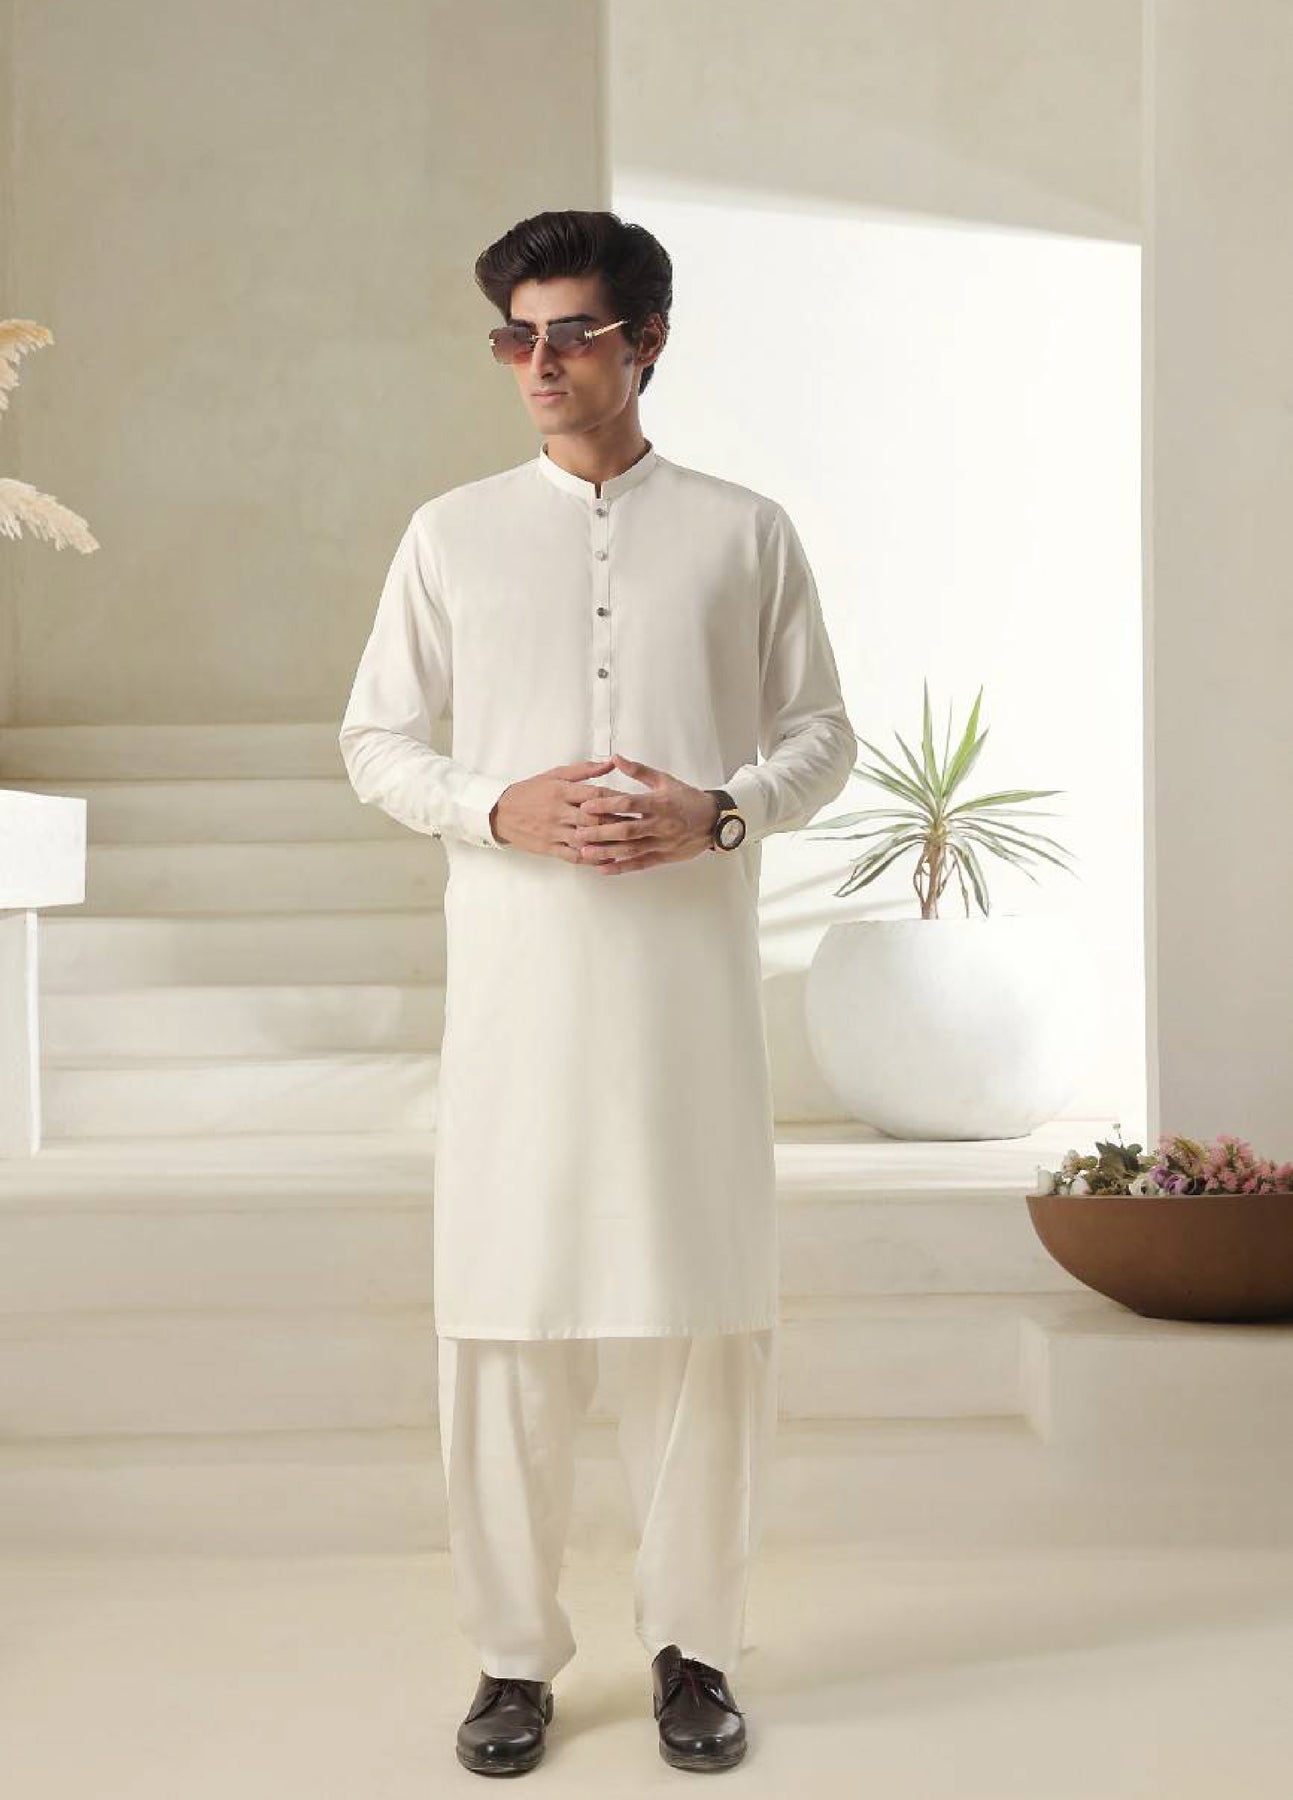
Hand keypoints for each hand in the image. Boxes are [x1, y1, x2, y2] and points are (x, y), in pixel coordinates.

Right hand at [490, 759, 652, 861]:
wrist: (500, 812)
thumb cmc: (531, 791)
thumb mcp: (555, 774)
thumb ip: (584, 770)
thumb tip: (610, 762)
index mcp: (562, 791)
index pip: (596, 794)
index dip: (618, 799)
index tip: (636, 802)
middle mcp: (559, 811)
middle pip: (595, 818)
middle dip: (619, 821)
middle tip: (641, 825)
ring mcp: (554, 831)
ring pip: (587, 839)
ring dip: (608, 843)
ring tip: (630, 844)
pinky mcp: (549, 848)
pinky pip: (574, 856)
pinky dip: (592, 859)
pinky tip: (608, 860)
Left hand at [569, 753, 718, 873]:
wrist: (714, 820)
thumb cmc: (687, 798)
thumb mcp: (665, 780)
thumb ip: (638, 771)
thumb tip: (615, 758)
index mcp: (659, 803)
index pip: (629, 804)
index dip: (606, 805)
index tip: (586, 805)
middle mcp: (660, 824)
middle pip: (627, 830)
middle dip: (601, 832)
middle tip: (578, 832)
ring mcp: (662, 843)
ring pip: (631, 849)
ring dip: (607, 852)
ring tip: (585, 852)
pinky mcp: (663, 857)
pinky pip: (640, 864)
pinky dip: (621, 867)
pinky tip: (603, 868)